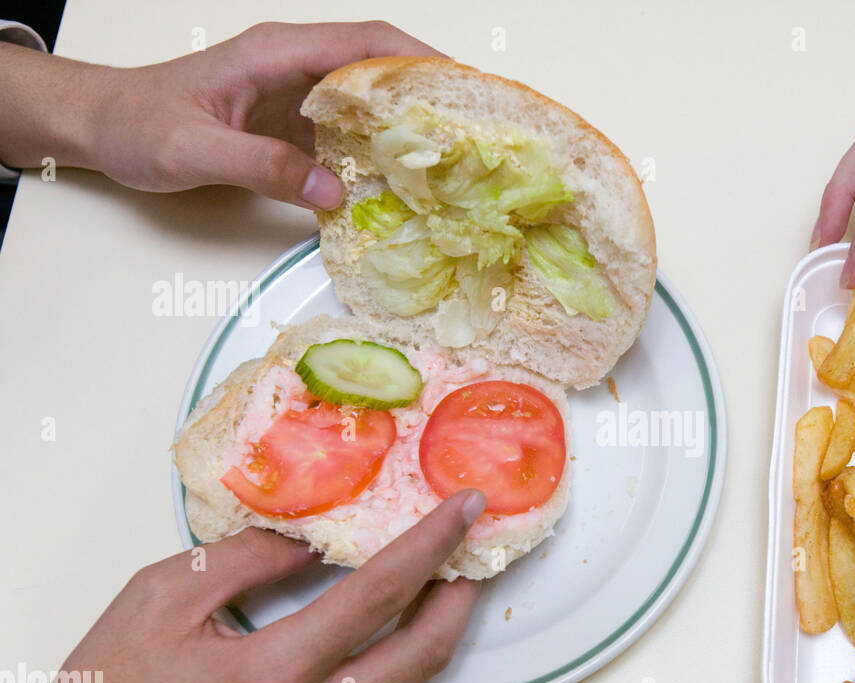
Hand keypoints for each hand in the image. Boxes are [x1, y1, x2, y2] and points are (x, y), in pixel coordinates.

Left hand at [0, 21, 440, 209]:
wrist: (102, 125)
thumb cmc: (138, 126)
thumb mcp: (194, 151)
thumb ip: (263, 168)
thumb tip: (333, 194)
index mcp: (276, 53)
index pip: (365, 43)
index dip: (419, 61)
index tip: (464, 89)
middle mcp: (294, 66)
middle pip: (382, 66)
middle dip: (433, 92)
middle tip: (479, 133)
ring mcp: (297, 94)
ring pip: (372, 99)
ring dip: (413, 124)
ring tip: (458, 160)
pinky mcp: (294, 124)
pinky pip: (351, 130)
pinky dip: (383, 149)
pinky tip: (406, 181)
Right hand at [0, 489, 485, 682]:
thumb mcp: (164, 594)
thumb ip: (249, 557)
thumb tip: (316, 536)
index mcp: (275, 669)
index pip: (379, 592)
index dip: (431, 544)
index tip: (467, 508)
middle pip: (421, 648)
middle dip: (459, 590)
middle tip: (471, 545)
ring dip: (450, 638)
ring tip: (460, 592)